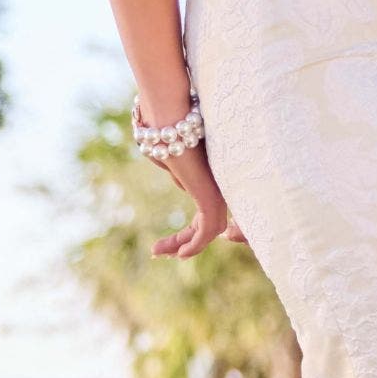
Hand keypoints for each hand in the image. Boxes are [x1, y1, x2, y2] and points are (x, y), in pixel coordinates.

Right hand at [151, 140, 245, 258]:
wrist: (169, 124)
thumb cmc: (164, 132)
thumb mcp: (170, 154)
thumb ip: (177, 167)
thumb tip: (173, 168)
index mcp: (210, 177)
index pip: (206, 210)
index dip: (191, 229)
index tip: (175, 243)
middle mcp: (218, 186)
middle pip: (206, 224)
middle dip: (183, 240)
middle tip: (158, 250)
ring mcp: (218, 194)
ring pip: (207, 231)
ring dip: (183, 245)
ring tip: (158, 251)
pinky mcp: (213, 201)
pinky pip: (207, 232)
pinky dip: (194, 245)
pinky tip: (180, 253)